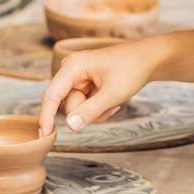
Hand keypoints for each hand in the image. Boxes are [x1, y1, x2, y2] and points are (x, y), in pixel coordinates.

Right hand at [37, 38, 160, 135]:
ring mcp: (78, 77)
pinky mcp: (85, 84)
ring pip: (79, 108)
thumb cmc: (132, 70)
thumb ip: (90, 111)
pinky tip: (113, 99)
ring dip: (97, 111)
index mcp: (73, 66)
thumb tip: (69, 126)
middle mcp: (71, 70)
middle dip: (89, 111)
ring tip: (114, 100)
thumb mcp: (113, 94)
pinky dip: (100, 107)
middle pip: (70, 105)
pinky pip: (86, 105)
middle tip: (110, 104)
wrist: (148, 59)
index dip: (46, 115)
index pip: (52, 95)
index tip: (45, 135)